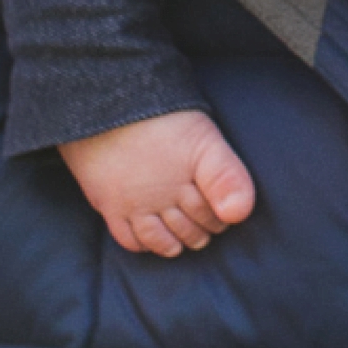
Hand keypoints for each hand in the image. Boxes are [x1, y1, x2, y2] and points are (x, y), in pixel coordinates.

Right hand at [58, 107, 256, 257]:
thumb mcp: (205, 140)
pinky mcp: (110, 205)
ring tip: (180, 242)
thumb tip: (237, 216)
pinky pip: (127, 238)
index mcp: (188, 182)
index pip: (211, 216)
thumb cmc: (163, 118)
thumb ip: (226, 176)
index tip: (222, 218)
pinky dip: (142, 244)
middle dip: (199, 233)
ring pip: (158, 239)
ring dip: (173, 244)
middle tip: (204, 232)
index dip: (220, 219)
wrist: (109, 103)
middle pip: (185, 229)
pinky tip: (150, 241)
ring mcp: (134, 204)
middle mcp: (160, 199)